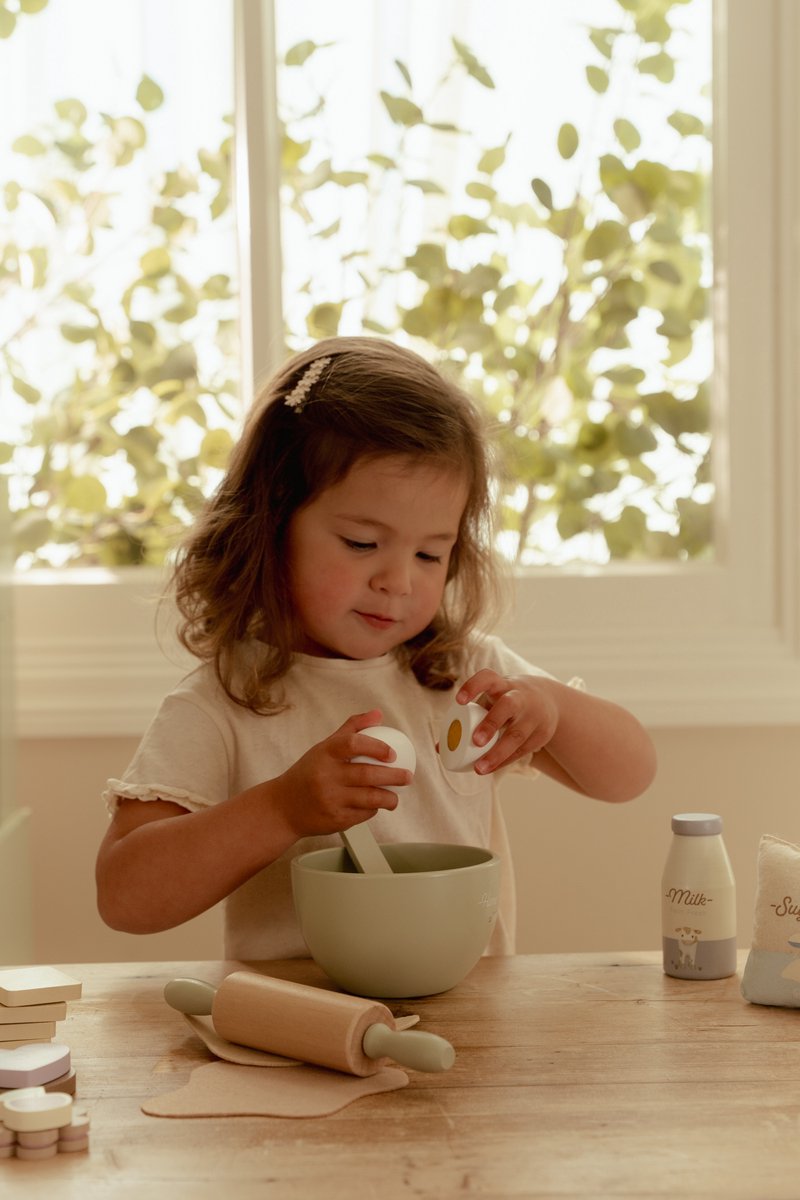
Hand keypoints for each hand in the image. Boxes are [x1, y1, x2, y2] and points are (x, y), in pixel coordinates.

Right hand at [274, 709, 412, 837]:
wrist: (283, 807)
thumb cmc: (308, 773)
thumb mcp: (324, 748)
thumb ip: (351, 729)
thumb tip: (378, 714)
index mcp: (324, 753)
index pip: (354, 744)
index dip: (378, 747)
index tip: (393, 754)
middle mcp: (326, 775)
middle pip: (367, 774)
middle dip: (394, 776)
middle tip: (407, 777)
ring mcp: (330, 799)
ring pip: (370, 798)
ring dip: (389, 798)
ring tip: (395, 796)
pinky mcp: (335, 820)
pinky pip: (363, 814)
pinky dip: (373, 809)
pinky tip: (375, 805)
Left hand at [454, 671, 558, 773]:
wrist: (549, 701)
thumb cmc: (506, 701)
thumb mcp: (491, 702)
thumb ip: (467, 718)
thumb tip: (439, 748)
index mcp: (503, 685)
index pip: (488, 678)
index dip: (473, 687)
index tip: (459, 701)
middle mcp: (520, 697)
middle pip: (507, 706)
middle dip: (491, 723)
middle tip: (475, 741)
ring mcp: (534, 715)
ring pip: (517, 734)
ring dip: (497, 753)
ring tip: (479, 768)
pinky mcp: (542, 733)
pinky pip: (522, 750)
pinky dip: (505, 761)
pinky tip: (491, 768)